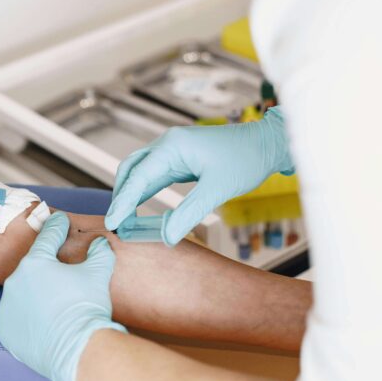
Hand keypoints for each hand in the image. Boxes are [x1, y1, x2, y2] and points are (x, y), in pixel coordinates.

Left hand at [0, 212, 125, 380]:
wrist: (78, 350)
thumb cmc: (86, 308)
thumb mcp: (98, 274)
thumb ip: (99, 253)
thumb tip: (100, 243)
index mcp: (35, 263)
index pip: (48, 238)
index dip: (57, 227)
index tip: (59, 220)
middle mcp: (15, 282)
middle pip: (33, 268)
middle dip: (47, 267)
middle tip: (61, 271)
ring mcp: (7, 307)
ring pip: (23, 293)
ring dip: (36, 293)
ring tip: (54, 302)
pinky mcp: (6, 330)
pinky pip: (17, 318)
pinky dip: (28, 317)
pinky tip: (43, 321)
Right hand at [106, 107, 293, 245]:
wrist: (268, 144)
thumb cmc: (247, 159)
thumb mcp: (217, 190)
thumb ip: (189, 214)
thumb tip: (167, 237)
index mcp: (172, 146)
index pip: (138, 177)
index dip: (122, 202)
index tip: (113, 222)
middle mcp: (167, 144)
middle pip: (131, 170)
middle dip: (120, 196)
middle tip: (116, 223)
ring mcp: (173, 150)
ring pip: (140, 172)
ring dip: (130, 194)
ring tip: (124, 219)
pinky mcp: (180, 159)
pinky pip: (154, 175)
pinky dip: (144, 191)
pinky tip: (140, 207)